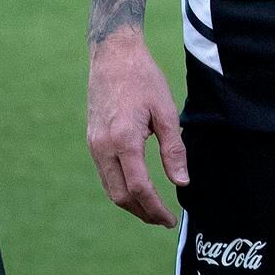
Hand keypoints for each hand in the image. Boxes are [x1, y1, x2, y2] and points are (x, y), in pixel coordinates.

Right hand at [86, 31, 189, 227]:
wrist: (113, 55)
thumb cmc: (143, 78)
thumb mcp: (166, 111)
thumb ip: (173, 149)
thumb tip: (182, 182)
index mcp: (124, 140)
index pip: (139, 188)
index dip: (156, 208)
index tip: (170, 219)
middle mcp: (104, 147)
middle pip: (120, 196)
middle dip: (142, 213)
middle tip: (163, 219)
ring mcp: (94, 145)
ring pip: (110, 188)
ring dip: (130, 204)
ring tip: (151, 210)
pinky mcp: (92, 141)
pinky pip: (105, 174)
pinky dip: (120, 188)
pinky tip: (136, 189)